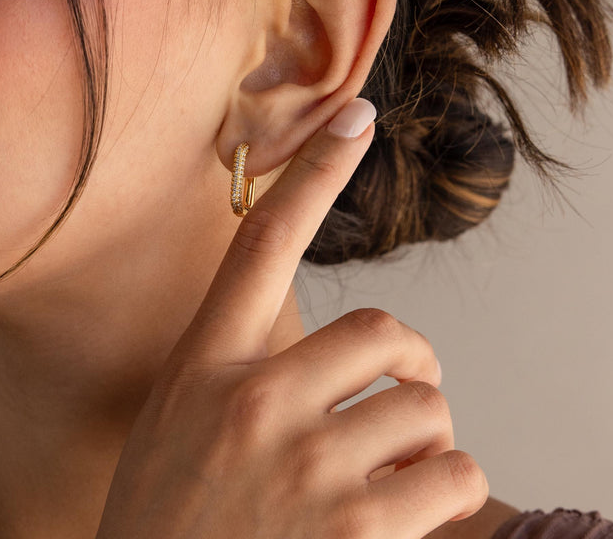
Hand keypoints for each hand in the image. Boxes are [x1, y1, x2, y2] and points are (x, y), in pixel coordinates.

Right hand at [97, 98, 487, 538]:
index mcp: (206, 365)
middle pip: (380, 331)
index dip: (314, 171)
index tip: (355, 116)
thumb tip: (323, 362)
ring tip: (404, 470)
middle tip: (411, 390)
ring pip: (424, 411)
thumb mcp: (176, 427)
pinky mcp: (353, 531)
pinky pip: (448, 479)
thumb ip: (235, 378)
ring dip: (430, 440)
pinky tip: (415, 512)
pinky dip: (449, 491)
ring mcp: (303, 465)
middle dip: (413, 363)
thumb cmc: (164, 523)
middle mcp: (253, 400)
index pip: (262, 242)